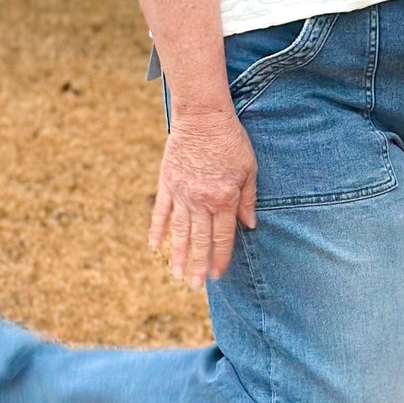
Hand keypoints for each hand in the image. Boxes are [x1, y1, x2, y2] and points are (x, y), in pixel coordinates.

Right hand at [148, 107, 258, 287]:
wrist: (202, 117)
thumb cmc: (231, 141)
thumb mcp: (249, 169)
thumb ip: (248, 199)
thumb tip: (250, 225)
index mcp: (224, 199)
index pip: (222, 236)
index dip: (220, 257)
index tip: (217, 275)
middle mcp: (201, 201)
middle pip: (199, 240)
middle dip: (198, 265)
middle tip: (194, 286)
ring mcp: (182, 194)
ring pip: (179, 232)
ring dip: (177, 255)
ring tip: (175, 275)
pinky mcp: (167, 184)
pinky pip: (161, 212)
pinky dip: (157, 230)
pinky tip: (154, 247)